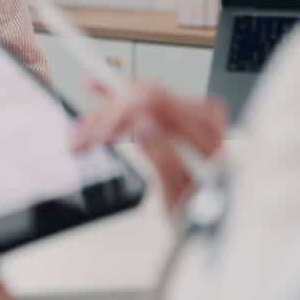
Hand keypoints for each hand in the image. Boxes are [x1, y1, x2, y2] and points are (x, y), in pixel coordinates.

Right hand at [72, 82, 225, 209]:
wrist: (221, 212)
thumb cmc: (207, 206)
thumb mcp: (182, 190)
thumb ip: (163, 157)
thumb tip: (143, 126)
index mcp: (205, 126)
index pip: (151, 101)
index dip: (118, 115)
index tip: (96, 135)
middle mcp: (199, 113)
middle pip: (139, 98)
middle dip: (103, 118)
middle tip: (79, 139)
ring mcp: (189, 112)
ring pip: (134, 99)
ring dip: (102, 116)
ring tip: (79, 135)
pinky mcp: (178, 116)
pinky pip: (142, 100)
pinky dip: (117, 99)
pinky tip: (96, 87)